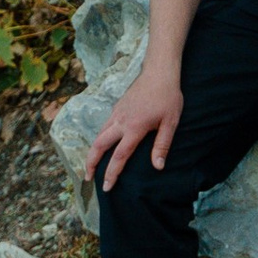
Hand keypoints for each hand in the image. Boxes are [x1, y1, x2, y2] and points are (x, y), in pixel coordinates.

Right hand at [84, 65, 182, 192]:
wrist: (159, 71)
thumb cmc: (168, 97)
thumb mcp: (171, 122)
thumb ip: (162, 145)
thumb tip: (158, 167)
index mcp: (134, 128)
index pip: (119, 156)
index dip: (111, 173)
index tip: (106, 187)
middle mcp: (121, 121)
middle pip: (99, 146)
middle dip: (90, 163)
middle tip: (87, 178)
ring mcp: (117, 113)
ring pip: (99, 135)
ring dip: (92, 151)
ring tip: (91, 165)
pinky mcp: (117, 107)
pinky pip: (104, 126)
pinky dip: (99, 138)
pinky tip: (103, 144)